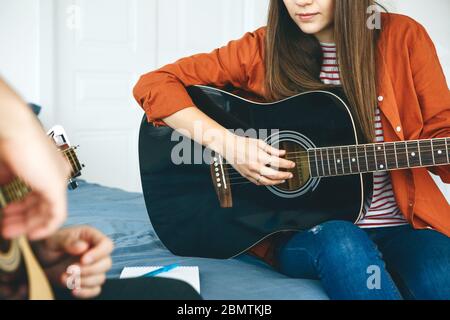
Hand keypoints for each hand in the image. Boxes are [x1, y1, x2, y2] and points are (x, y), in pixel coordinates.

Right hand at [0, 79, 70, 240]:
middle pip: (42, 202)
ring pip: (48, 210)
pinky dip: (45, 226)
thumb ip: (7, 179)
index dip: (22, 208)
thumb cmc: (8, 138)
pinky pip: (56, 214)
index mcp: (46, 165)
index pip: (37, 192)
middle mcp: (56, 171)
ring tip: (10, 232)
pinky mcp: (56, 186)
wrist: (12, 126)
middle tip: (6, 229)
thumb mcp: (6, 166)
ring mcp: (58, 178)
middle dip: (23, 219)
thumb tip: (4, 188)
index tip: (7, 216)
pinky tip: (33, 235)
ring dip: (29, 224)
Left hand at [33, 226, 113, 298]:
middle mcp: (94, 252)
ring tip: (64, 278)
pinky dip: (85, 292)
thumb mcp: (53, 240)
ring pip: (100, 277)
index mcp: (90, 237)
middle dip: (89, 270)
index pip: (106, 245)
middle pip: (106, 263)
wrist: (37, 259)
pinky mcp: (86, 280)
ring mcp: (92, 267)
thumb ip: (67, 241)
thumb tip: (83, 247)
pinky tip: (73, 290)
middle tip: (71, 270)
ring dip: (83, 281)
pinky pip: (95, 289)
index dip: (99, 253)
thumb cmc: (47, 244)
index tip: (83, 260)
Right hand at [223, 134, 295, 185]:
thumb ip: (272, 149)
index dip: (287, 164)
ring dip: (276, 182)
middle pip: (274, 175)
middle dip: (284, 175)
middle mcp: (256, 166)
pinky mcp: (246, 175)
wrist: (228, 146)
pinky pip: (258, 182)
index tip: (292, 164)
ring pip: (266, 181)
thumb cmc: (242, 143)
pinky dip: (265, 183)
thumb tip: (282, 153)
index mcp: (260, 157)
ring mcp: (250, 172)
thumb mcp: (259, 143)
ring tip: (282, 180)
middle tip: (290, 174)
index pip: (278, 162)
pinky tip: (270, 181)